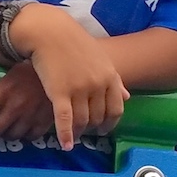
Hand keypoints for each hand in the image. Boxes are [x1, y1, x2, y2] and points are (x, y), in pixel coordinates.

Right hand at [0, 4, 127, 150]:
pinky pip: (65, 120)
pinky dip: (66, 135)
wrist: (50, 32)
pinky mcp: (59, 92)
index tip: (103, 129)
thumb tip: (127, 97)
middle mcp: (97, 84)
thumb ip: (114, 80)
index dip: (110, 123)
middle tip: (85, 132)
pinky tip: (66, 145)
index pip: (116, 109)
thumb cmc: (73, 43)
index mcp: (109, 76)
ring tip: (74, 136)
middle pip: (98, 117)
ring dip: (79, 132)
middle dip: (92, 127)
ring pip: (82, 120)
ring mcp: (79, 89)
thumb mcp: (100, 59)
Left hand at [0, 60, 56, 141]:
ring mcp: (29, 115)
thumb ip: (2, 79)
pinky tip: (24, 132)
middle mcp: (14, 106)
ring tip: (4, 133)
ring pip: (12, 135)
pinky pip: (31, 136)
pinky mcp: (45, 121)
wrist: (65, 65)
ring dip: (6, 136)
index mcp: (3, 90)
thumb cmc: (36, 63)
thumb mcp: (13, 67)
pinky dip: (26, 136)